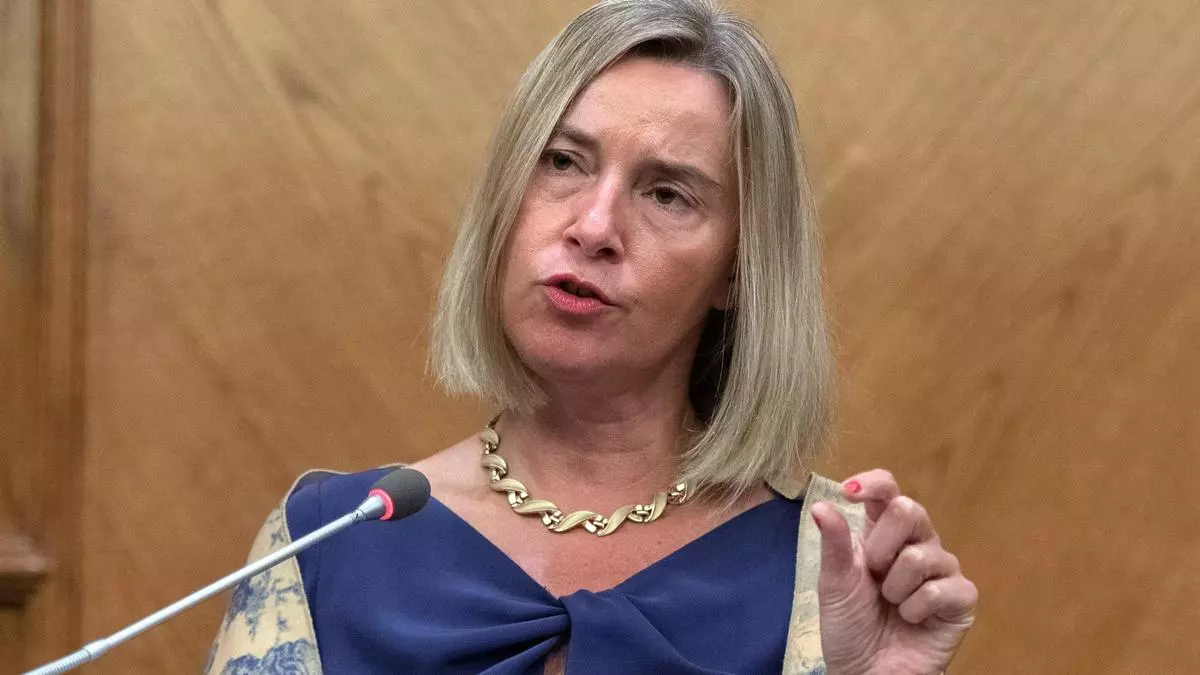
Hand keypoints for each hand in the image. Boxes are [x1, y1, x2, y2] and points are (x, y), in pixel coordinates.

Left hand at [812, 469, 976, 674]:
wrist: (866, 672)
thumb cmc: (850, 626)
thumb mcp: (833, 583)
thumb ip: (834, 544)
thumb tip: (822, 505)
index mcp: (882, 532)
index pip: (887, 491)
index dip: (873, 484)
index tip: (851, 492)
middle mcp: (917, 543)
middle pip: (909, 510)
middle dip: (881, 546)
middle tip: (873, 575)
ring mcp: (943, 570)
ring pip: (921, 555)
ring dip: (894, 588)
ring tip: (891, 605)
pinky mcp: (961, 599)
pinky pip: (940, 589)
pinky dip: (915, 608)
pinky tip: (911, 620)